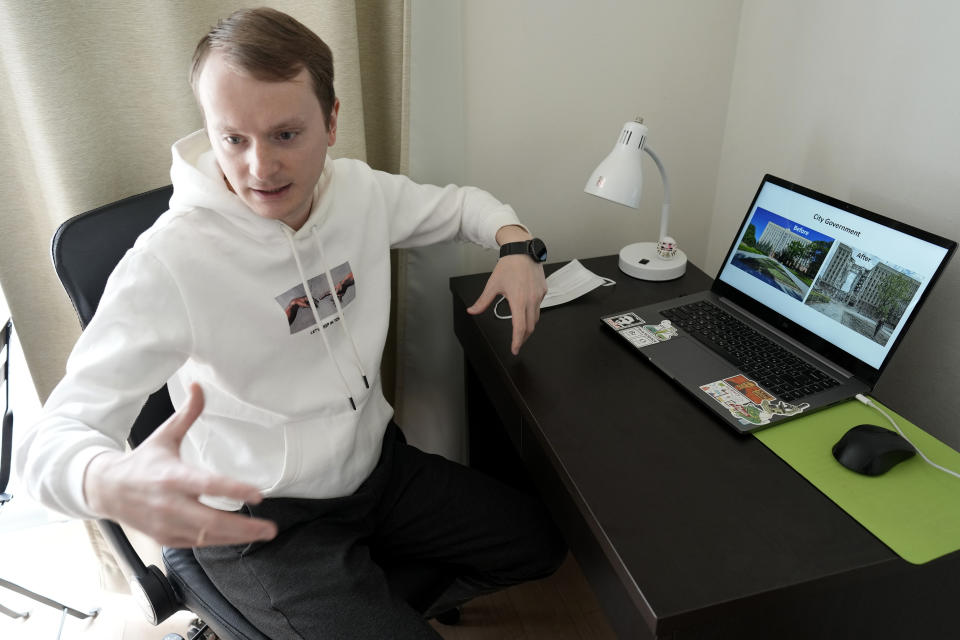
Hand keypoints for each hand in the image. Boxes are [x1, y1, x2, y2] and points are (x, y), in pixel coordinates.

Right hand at [83, 383, 277, 547]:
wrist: (105, 490)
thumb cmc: (142, 461)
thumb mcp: (164, 435)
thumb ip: (187, 414)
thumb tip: (198, 385)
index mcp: (172, 476)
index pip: (208, 485)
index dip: (234, 490)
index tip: (258, 494)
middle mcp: (170, 504)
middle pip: (211, 521)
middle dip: (243, 527)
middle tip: (270, 528)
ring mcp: (167, 525)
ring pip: (207, 537)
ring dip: (237, 537)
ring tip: (264, 533)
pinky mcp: (166, 538)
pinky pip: (198, 543)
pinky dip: (220, 541)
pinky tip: (240, 536)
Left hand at [468, 229, 546, 354]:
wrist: (522, 250)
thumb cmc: (508, 266)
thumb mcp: (492, 285)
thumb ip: (482, 301)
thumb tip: (471, 311)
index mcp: (519, 301)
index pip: (520, 328)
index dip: (517, 341)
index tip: (515, 349)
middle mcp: (531, 300)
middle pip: (530, 327)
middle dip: (523, 338)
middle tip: (517, 343)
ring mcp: (539, 296)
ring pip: (536, 318)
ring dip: (529, 327)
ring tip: (521, 331)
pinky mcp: (543, 291)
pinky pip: (539, 306)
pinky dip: (533, 313)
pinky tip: (526, 311)